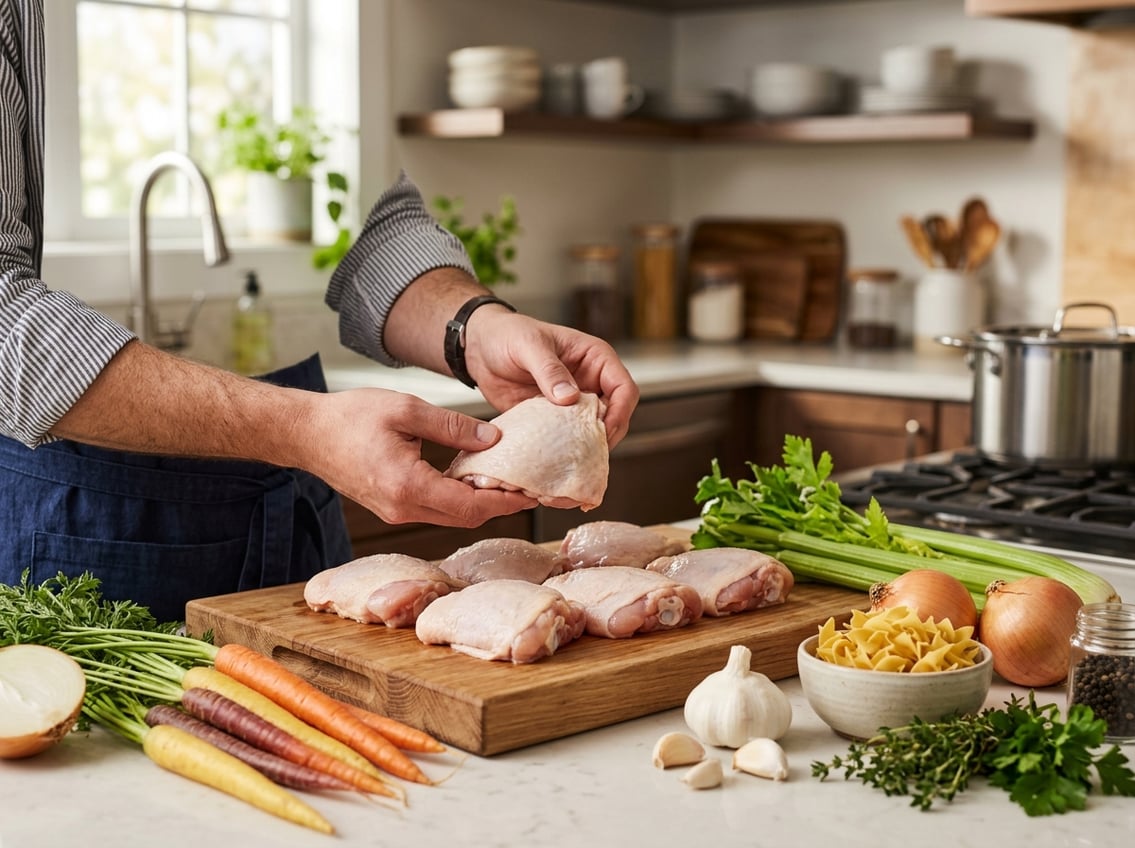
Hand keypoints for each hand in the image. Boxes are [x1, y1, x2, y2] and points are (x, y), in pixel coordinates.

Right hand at [303, 387, 536, 526]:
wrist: (307, 433)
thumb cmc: (349, 416)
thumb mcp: (408, 410)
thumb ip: (453, 426)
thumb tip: (493, 438)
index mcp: (409, 486)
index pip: (470, 505)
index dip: (504, 500)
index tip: (529, 490)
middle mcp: (403, 508)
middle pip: (465, 518)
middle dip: (498, 505)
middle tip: (526, 487)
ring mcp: (396, 511)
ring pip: (451, 517)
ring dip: (479, 503)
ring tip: (505, 481)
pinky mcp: (392, 506)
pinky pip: (434, 510)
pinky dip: (458, 499)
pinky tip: (471, 478)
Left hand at [463, 308, 639, 447]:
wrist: (480, 348)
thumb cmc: (507, 334)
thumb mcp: (529, 346)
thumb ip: (550, 369)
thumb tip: (571, 398)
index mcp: (595, 359)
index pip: (624, 388)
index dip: (620, 411)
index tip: (603, 430)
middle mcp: (590, 382)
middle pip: (616, 415)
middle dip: (607, 435)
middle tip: (588, 452)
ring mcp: (574, 403)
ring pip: (595, 430)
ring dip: (588, 445)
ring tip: (573, 460)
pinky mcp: (555, 419)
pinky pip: (569, 439)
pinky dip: (566, 450)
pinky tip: (556, 460)